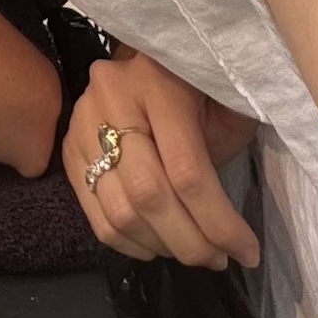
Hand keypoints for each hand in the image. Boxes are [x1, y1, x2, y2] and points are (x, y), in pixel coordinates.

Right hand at [64, 51, 260, 269]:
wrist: (150, 59)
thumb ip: (233, 143)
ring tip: (195, 251)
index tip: (247, 251)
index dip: (219, 222)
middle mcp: (111, 97)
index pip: (186, 170)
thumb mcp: (226, 99)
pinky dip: (132, 244)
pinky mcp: (69, 149)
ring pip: (119, 213)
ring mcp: (82, 124)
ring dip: (163, 247)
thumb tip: (239, 225)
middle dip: (190, 242)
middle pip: (148, 195)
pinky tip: (160, 243)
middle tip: (220, 259)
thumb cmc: (198, 81)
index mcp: (157, 81)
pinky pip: (97, 217)